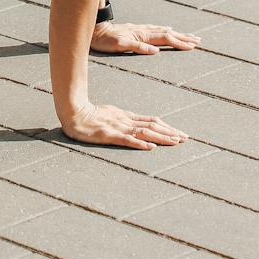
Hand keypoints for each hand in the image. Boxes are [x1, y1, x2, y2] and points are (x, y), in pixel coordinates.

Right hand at [60, 102, 187, 149]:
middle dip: (170, 132)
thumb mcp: (110, 114)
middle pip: (153, 126)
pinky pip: (127, 139)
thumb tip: (138, 126)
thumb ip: (124, 120)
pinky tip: (150, 147)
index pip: (152, 121)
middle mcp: (126, 120)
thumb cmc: (89, 114)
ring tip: (175, 142)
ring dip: (161, 137)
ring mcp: (118, 127)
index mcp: (126, 116)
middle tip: (186, 139)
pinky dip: (140, 143)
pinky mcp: (109, 135)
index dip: (167, 127)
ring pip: (144, 132)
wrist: (73, 112)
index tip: (180, 133)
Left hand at [92, 22, 200, 55]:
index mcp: (143, 35)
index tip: (192, 46)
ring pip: (164, 31)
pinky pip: (156, 30)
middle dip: (184, 37)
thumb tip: (156, 51)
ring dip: (177, 34)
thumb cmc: (106, 40)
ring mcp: (141, 30)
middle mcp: (144, 31)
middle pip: (168, 33)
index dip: (179, 43)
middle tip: (198, 41)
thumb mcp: (120, 45)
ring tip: (189, 36)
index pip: (166, 38)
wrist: (95, 30)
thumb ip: (138, 47)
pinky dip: (166, 31)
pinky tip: (168, 31)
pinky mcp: (137, 30)